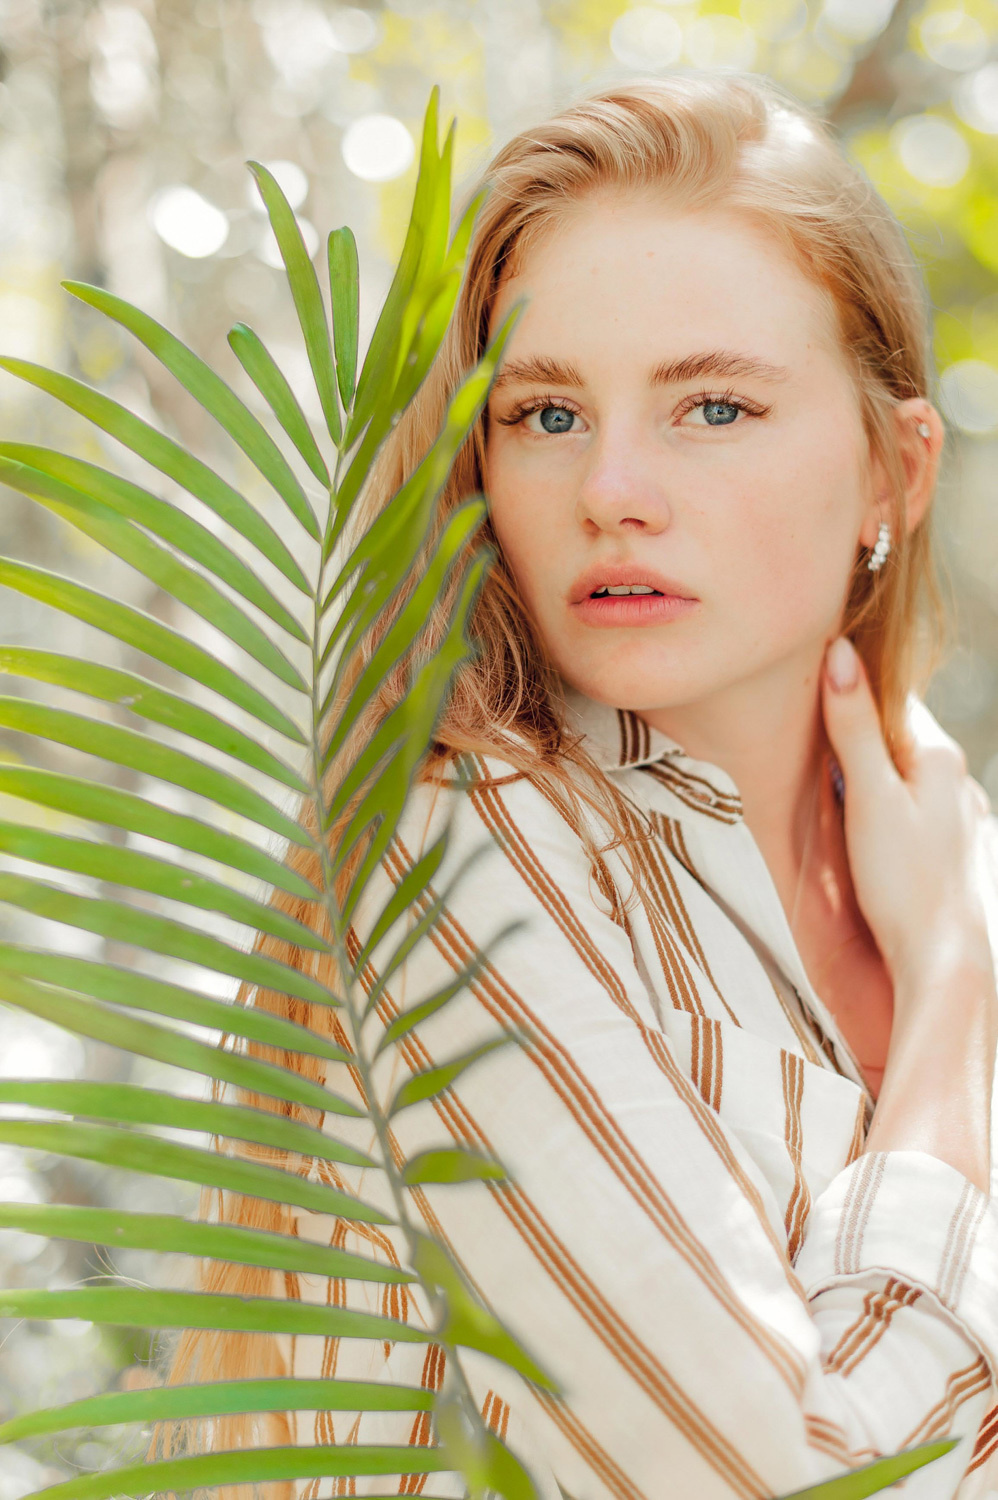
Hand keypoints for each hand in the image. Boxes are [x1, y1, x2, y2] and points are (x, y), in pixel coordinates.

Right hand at [820, 635, 992, 996]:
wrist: (940, 961)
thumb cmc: (903, 882)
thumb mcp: (870, 795)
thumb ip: (854, 724)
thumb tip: (840, 651)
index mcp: (939, 756)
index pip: (890, 697)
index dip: (848, 695)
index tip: (808, 700)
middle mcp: (957, 780)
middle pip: (895, 738)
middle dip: (854, 740)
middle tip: (810, 755)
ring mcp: (958, 816)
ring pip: (901, 776)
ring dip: (866, 779)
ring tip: (834, 799)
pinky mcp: (949, 850)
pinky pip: (908, 810)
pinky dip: (881, 810)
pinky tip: (865, 836)